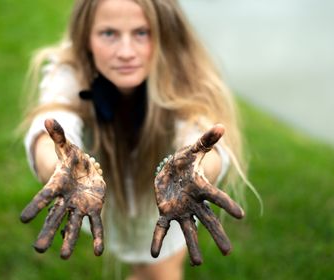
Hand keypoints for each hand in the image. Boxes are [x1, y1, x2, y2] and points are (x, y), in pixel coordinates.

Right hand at [20, 119, 105, 258]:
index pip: (45, 196)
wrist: (85, 171)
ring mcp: (79, 207)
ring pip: (73, 224)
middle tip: (38, 249)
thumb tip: (49, 118)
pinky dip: (97, 237)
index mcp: (58, 185)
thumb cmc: (73, 160)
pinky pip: (95, 225)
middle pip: (55, 216)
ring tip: (63, 256)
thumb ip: (59, 136)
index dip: (35, 206)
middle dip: (47, 231)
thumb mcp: (67, 148)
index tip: (23, 219)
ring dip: (69, 240)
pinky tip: (98, 252)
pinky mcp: (93, 209)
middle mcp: (66, 200)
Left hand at [151, 124, 243, 264]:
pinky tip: (154, 254)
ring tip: (198, 263)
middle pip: (208, 220)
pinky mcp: (166, 213)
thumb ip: (206, 140)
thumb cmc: (185, 160)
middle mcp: (194, 203)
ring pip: (188, 230)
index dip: (227, 204)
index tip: (240, 215)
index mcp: (201, 188)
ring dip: (192, 246)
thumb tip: (220, 125)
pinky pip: (162, 228)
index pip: (216, 196)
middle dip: (217, 235)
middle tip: (227, 252)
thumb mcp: (193, 149)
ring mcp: (180, 210)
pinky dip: (158, 240)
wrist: (172, 170)